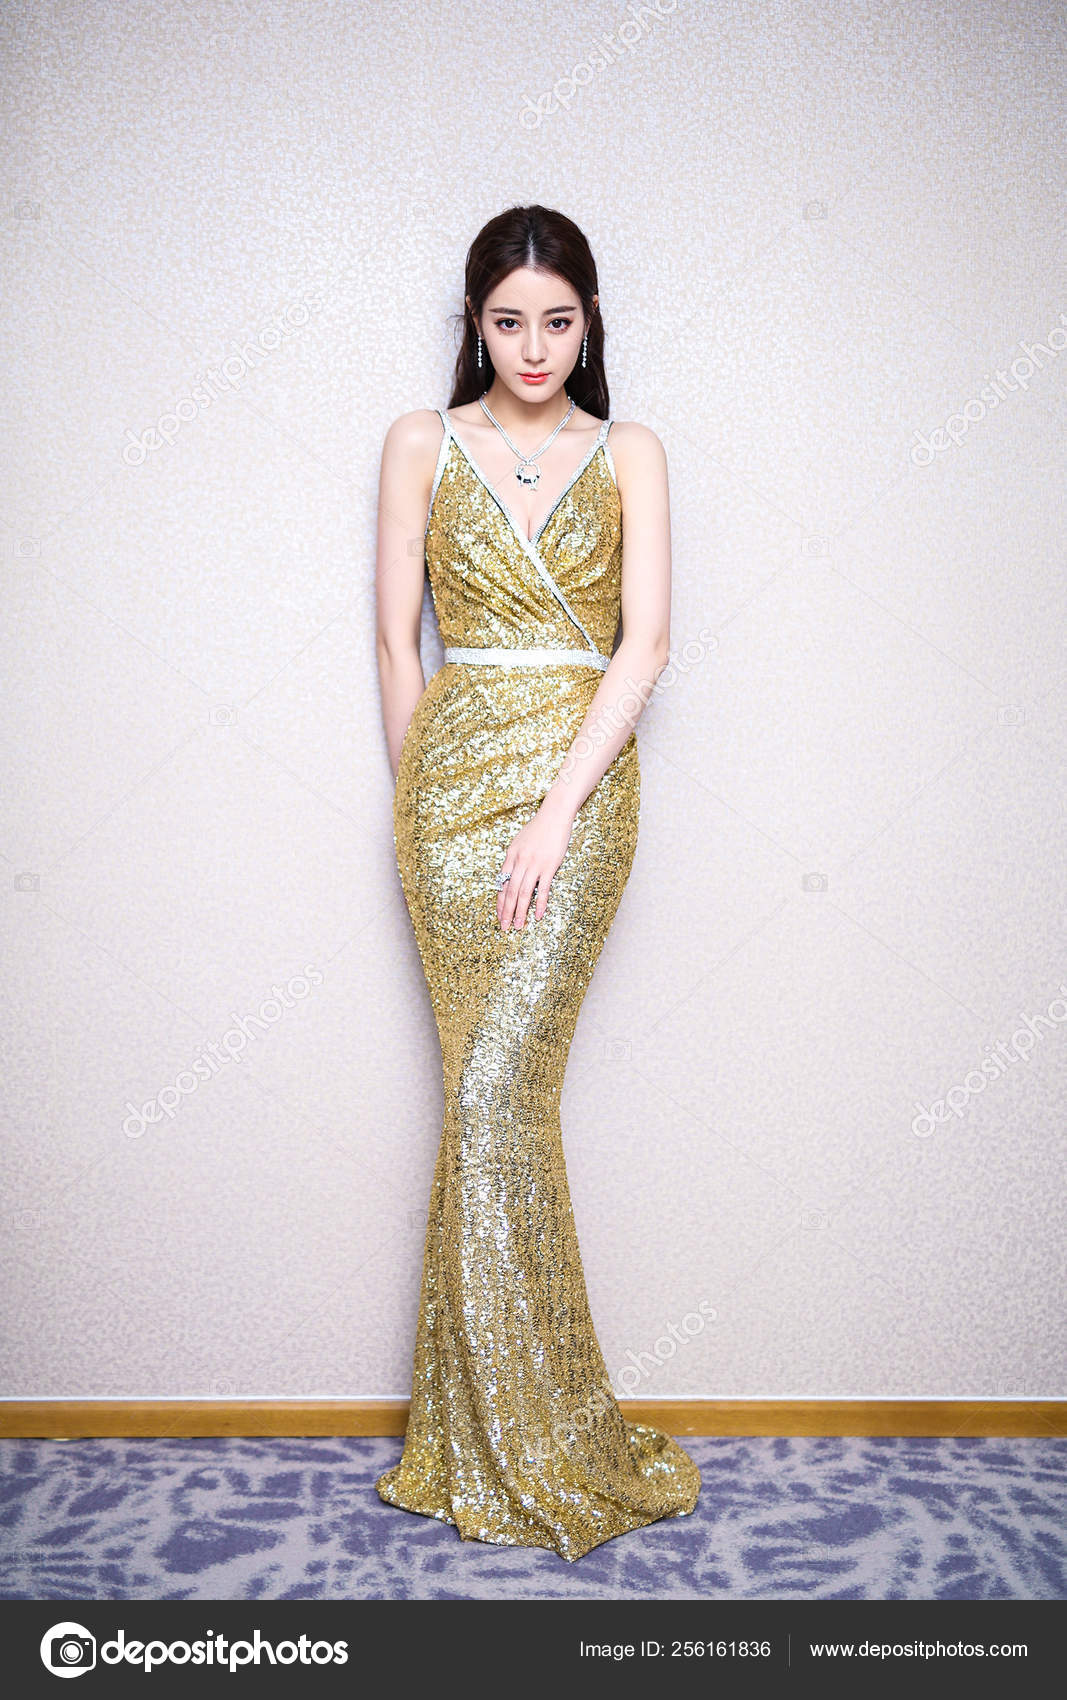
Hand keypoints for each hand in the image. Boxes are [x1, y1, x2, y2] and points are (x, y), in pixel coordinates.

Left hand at [497, 796, 575, 930]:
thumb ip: (514, 859)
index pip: (502, 884)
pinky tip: (538, 915)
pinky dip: (540, 904)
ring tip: (519, 926)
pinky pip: (543, 889)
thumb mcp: (519, 842)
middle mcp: (520, 862)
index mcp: (510, 856)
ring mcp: (534, 865)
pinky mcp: (549, 866)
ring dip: (520, 912)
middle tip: (504, 927)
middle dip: (506, 912)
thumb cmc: (538, 828)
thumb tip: (510, 875)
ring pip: (523, 893)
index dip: (499, 902)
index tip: (499, 916)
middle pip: (510, 892)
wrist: (554, 815)